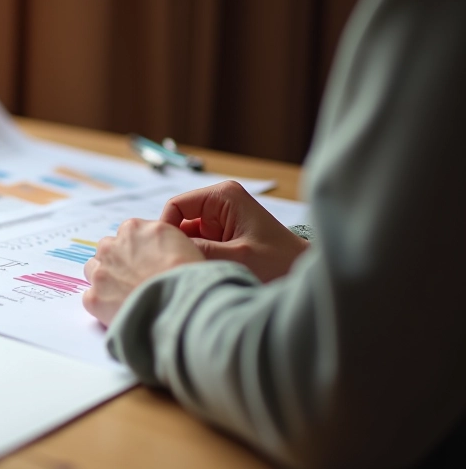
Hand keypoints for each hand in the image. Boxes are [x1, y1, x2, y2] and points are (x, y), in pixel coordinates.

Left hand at [82, 219, 203, 324]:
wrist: (180, 306)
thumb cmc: (188, 276)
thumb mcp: (182, 242)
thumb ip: (159, 240)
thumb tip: (153, 249)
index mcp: (134, 229)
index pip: (127, 234)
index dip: (137, 250)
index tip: (146, 262)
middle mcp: (112, 246)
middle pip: (106, 249)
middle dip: (117, 261)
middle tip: (135, 278)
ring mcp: (100, 272)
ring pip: (93, 269)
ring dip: (105, 278)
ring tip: (125, 294)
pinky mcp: (94, 298)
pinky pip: (91, 297)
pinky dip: (102, 303)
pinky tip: (120, 310)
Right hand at [160, 181, 309, 282]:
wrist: (303, 273)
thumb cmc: (279, 261)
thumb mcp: (236, 257)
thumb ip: (200, 250)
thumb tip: (166, 251)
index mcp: (223, 195)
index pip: (176, 206)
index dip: (167, 229)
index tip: (167, 255)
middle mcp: (218, 202)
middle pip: (178, 221)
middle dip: (178, 244)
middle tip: (181, 267)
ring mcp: (219, 218)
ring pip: (186, 235)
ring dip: (188, 253)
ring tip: (194, 272)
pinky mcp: (221, 234)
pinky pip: (197, 244)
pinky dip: (196, 257)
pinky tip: (202, 271)